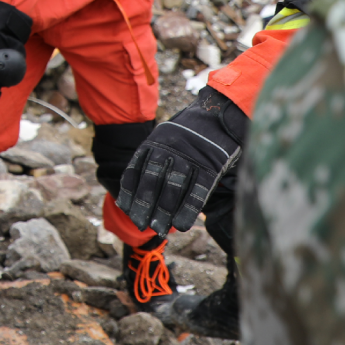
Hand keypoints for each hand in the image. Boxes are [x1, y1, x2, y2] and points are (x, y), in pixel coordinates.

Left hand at [116, 88, 247, 236]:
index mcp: (154, 142)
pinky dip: (188, 208)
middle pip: (152, 181)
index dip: (130, 192)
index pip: (136, 170)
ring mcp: (189, 156)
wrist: (219, 115)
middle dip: (145, 205)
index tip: (125, 209)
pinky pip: (197, 190)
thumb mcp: (165, 139)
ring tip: (159, 229)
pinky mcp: (210, 165)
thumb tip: (132, 193)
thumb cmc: (189, 135)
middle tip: (140, 225)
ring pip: (172, 188)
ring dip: (164, 211)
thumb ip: (152, 160)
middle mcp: (168, 149)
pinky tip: (182, 224)